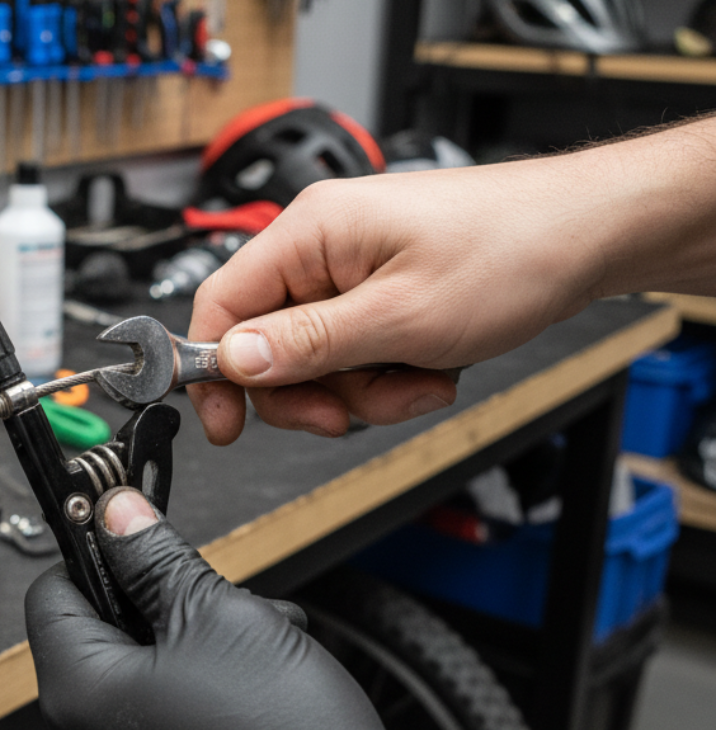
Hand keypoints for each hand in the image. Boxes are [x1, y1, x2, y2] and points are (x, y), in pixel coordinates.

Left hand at [25, 488, 381, 729]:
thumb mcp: (216, 616)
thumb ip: (157, 558)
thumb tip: (118, 515)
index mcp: (82, 687)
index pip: (50, 592)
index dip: (92, 549)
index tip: (129, 521)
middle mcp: (100, 720)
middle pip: (108, 617)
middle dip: (168, 590)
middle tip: (212, 586)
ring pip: (157, 646)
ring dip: (210, 622)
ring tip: (260, 628)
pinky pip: (184, 681)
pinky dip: (227, 659)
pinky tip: (270, 656)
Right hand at [188, 159, 605, 443]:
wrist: (590, 236)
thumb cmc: (511, 250)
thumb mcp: (400, 317)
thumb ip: (308, 344)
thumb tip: (234, 361)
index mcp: (310, 232)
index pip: (221, 304)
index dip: (212, 370)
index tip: (223, 423)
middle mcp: (323, 247)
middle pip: (268, 345)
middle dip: (313, 391)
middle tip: (348, 411)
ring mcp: (354, 270)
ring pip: (319, 360)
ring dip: (365, 389)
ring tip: (418, 379)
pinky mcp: (383, 291)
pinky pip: (358, 354)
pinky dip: (392, 376)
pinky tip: (432, 367)